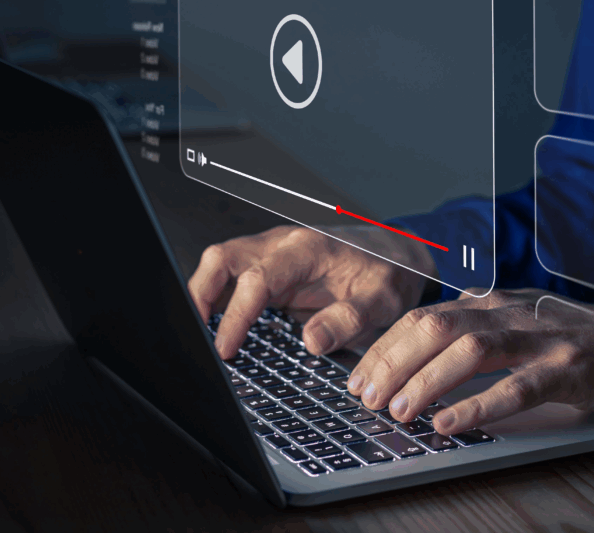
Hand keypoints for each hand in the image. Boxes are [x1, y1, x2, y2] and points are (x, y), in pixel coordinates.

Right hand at [188, 225, 436, 358]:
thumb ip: (349, 319)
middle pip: (222, 258)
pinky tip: (218, 329)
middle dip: (200, 295)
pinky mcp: (271, 270)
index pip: (258, 278)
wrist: (397, 256)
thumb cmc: (389, 274)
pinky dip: (219, 300)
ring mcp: (274, 255)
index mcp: (308, 250)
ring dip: (205, 296)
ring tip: (201, 336)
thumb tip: (312, 340)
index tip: (226, 347)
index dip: (236, 314)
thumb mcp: (383, 300)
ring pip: (221, 264)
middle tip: (196, 337)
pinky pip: (234, 279)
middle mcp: (284, 246)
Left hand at [345, 288, 593, 434]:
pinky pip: (517, 387)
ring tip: (400, 411)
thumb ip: (471, 329)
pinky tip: (452, 424)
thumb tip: (413, 351)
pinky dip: (479, 406)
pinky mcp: (568, 368)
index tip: (359, 377)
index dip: (385, 347)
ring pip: (472, 351)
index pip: (424, 317)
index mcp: (492, 301)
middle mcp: (511, 312)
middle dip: (394, 363)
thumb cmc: (570, 337)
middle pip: (438, 328)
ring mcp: (541, 338)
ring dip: (428, 381)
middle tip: (367, 397)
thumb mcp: (516, 321)